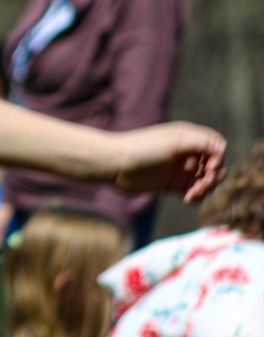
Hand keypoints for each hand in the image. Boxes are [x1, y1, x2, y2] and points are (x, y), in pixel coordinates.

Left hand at [111, 122, 225, 201]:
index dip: (219, 158)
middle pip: (214, 166)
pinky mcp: (172, 184)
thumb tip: (222, 150)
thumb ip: (202, 142)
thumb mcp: (175, 141)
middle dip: (212, 178)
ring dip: (205, 189)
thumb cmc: (143, 149)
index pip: (216, 146)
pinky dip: (195, 196)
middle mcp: (186, 152)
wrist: (114, 164)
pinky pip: (193, 191)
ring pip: (205, 180)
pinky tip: (186, 199)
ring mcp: (179, 168)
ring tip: (191, 195)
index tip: (209, 169)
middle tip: (200, 187)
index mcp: (187, 137)